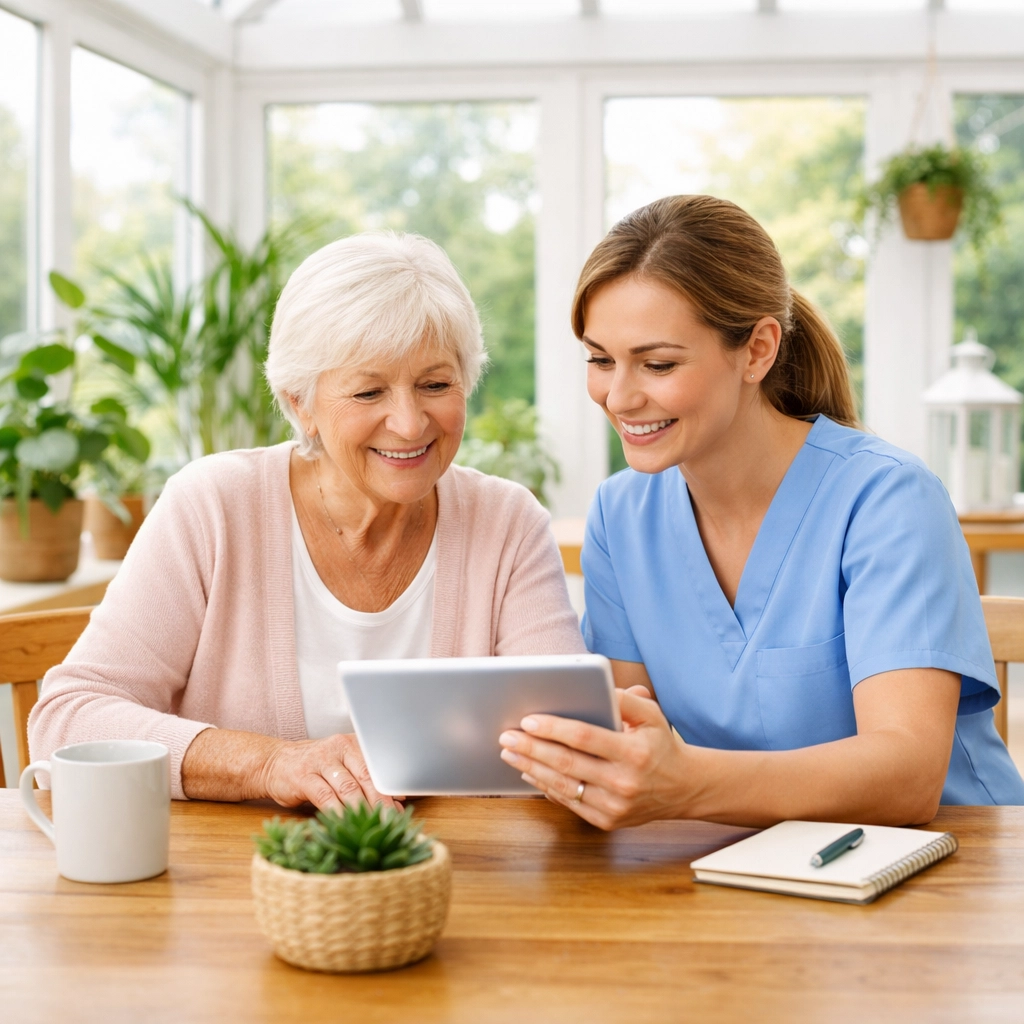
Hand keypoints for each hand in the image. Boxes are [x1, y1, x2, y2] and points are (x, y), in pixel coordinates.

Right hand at [259, 733, 399, 811]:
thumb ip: (369, 784)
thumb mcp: (345, 770)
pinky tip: (346, 825)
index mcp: (355, 744)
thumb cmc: (317, 769)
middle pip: (367, 777)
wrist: (276, 762)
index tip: (402, 811)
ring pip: (348, 787)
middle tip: (392, 823)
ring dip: (363, 810)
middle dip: (382, 803)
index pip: (379, 767)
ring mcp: (321, 760)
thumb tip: (400, 803)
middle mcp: (340, 748)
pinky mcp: (303, 775)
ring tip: (373, 827)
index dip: (392, 790)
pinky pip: (325, 796)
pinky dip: (338, 812)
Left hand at [498, 686, 688, 829]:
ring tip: (510, 753)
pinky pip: (570, 803)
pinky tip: (529, 772)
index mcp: (633, 753)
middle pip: (567, 763)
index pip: (584, 737)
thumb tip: (597, 688)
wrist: (684, 788)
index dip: (553, 728)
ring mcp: (614, 806)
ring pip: (563, 786)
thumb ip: (625, 699)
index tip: (528, 719)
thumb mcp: (652, 715)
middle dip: (532, 748)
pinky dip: (546, 787)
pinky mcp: (607, 821)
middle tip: (506, 736)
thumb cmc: (661, 745)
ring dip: (531, 768)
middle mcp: (623, 782)